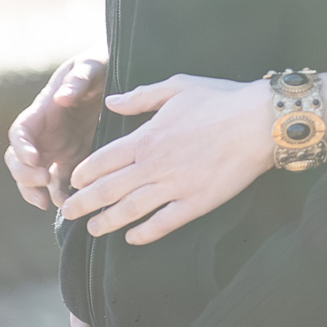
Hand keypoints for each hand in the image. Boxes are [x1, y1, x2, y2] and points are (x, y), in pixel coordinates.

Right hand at [5, 51, 106, 208]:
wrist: (116, 75)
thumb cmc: (100, 64)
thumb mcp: (90, 65)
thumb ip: (77, 80)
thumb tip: (60, 99)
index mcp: (42, 111)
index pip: (20, 132)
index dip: (20, 148)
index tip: (33, 159)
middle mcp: (44, 133)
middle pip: (19, 160)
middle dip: (25, 176)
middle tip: (43, 183)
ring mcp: (58, 149)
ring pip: (36, 177)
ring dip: (39, 192)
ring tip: (56, 204)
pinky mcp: (75, 160)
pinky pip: (61, 183)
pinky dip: (62, 195)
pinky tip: (73, 205)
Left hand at [63, 74, 272, 243]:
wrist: (259, 122)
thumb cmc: (220, 99)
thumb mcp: (176, 86)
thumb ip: (140, 96)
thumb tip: (111, 101)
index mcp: (146, 137)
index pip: (103, 160)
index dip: (85, 173)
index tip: (73, 181)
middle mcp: (154, 164)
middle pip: (109, 189)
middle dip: (84, 203)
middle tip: (67, 213)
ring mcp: (175, 186)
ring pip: (131, 210)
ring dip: (108, 222)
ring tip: (92, 230)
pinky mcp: (197, 203)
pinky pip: (165, 223)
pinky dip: (146, 233)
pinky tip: (132, 239)